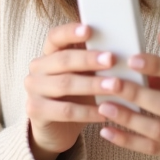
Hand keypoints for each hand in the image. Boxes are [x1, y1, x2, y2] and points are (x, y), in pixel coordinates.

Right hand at [24, 23, 111, 159]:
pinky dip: (87, 112)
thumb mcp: (84, 76)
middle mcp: (37, 68)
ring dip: (92, 85)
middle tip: (112, 59)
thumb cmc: (76, 96)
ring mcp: (33, 90)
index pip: (56, 36)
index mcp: (49, 53)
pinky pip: (65, 110)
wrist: (56, 129)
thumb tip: (125, 52)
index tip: (89, 30)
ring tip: (115, 86)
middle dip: (89, 59)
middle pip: (63, 60)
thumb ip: (95, 63)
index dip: (70, 32)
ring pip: (65, 84)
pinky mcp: (35, 111)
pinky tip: (104, 113)